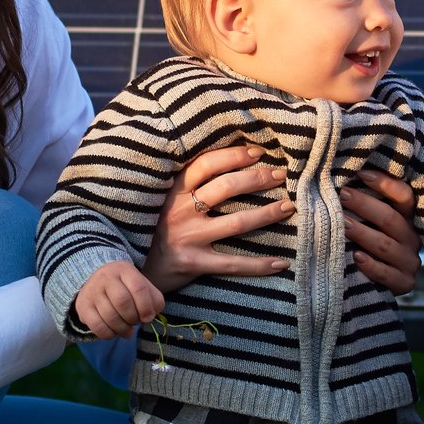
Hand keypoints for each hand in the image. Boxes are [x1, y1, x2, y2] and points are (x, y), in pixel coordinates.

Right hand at [74, 260, 164, 338]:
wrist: (96, 281)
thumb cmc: (125, 287)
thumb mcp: (142, 286)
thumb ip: (154, 299)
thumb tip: (150, 315)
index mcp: (124, 270)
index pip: (138, 288)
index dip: (146, 307)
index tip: (148, 317)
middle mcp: (106, 278)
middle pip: (123, 302)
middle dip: (133, 318)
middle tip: (136, 322)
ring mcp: (92, 292)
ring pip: (110, 316)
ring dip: (123, 328)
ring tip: (127, 330)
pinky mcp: (83, 306)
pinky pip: (97, 326)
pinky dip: (109, 334)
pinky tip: (115, 332)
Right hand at [142, 144, 293, 293]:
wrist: (135, 270)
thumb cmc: (157, 230)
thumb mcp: (165, 201)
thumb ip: (189, 185)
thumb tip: (229, 164)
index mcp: (174, 191)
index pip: (206, 164)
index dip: (234, 155)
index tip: (258, 152)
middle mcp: (181, 211)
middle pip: (225, 188)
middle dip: (257, 179)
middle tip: (280, 176)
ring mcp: (188, 238)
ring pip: (236, 222)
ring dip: (267, 214)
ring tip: (288, 207)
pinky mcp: (194, 263)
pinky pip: (233, 263)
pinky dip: (260, 264)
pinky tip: (282, 263)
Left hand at [340, 170, 420, 293]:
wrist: (383, 280)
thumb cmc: (372, 242)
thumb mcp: (374, 222)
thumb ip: (368, 204)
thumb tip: (346, 177)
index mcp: (409, 219)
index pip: (405, 196)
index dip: (385, 184)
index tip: (361, 174)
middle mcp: (413, 238)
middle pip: (391, 219)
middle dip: (365, 206)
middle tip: (343, 195)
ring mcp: (410, 262)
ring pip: (386, 245)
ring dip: (362, 234)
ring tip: (342, 224)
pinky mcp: (405, 283)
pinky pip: (387, 274)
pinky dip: (370, 266)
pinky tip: (355, 256)